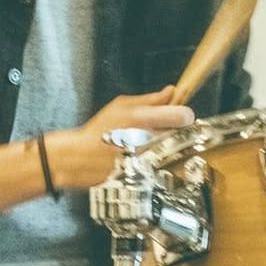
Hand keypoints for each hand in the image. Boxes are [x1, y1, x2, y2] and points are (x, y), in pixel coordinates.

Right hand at [46, 87, 194, 189]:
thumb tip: (171, 92)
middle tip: (162, 128)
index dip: (184, 113)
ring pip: (176, 149)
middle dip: (175, 129)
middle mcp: (149, 140)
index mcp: (143, 119)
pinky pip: (166, 164)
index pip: (183, 116)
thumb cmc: (99, 131)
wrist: (82, 159)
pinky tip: (145, 156)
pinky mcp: (149, 174)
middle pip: (182, 133)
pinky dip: (161, 159)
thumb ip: (150, 99)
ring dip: (169, 144)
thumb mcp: (121, 105)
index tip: (179, 113)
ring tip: (149, 143)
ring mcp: (150, 159)